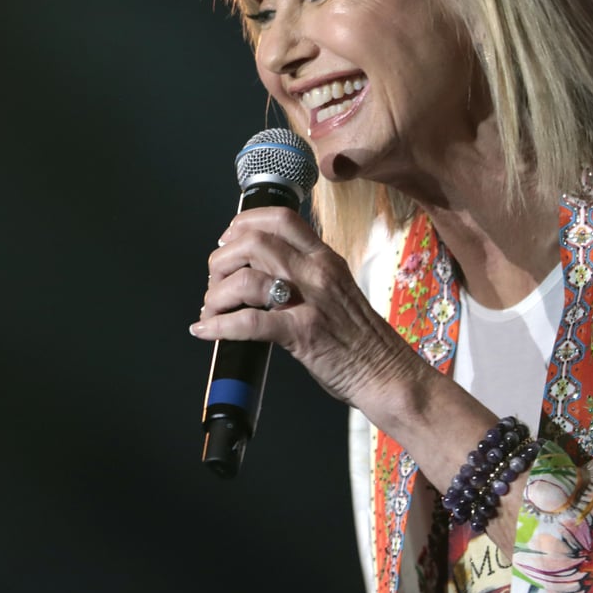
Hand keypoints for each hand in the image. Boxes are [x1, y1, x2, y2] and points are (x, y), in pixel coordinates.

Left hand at [190, 206, 419, 417]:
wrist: (387, 373)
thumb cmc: (362, 339)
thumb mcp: (337, 290)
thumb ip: (306, 274)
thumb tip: (262, 271)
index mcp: (325, 259)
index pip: (281, 219)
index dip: (244, 223)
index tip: (227, 239)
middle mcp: (317, 273)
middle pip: (254, 242)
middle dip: (222, 259)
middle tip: (214, 280)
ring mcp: (310, 302)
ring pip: (246, 279)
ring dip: (216, 294)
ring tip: (211, 308)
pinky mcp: (303, 334)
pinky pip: (249, 323)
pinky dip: (218, 326)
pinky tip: (206, 330)